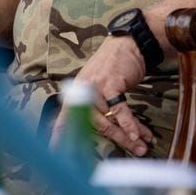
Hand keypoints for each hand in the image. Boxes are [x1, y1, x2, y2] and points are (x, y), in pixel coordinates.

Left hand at [51, 37, 153, 156]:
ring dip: (129, 135)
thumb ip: (94, 102)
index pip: (64, 117)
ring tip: (142, 146)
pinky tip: (137, 134)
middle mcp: (82, 91)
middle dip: (118, 140)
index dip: (59, 135)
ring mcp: (95, 87)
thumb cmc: (115, 65)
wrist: (129, 42)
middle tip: (132, 152)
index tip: (53, 151)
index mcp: (77, 92)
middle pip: (97, 125)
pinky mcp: (110, 84)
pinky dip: (130, 124)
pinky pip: (120, 110)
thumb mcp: (97, 81)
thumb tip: (100, 126)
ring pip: (111, 120)